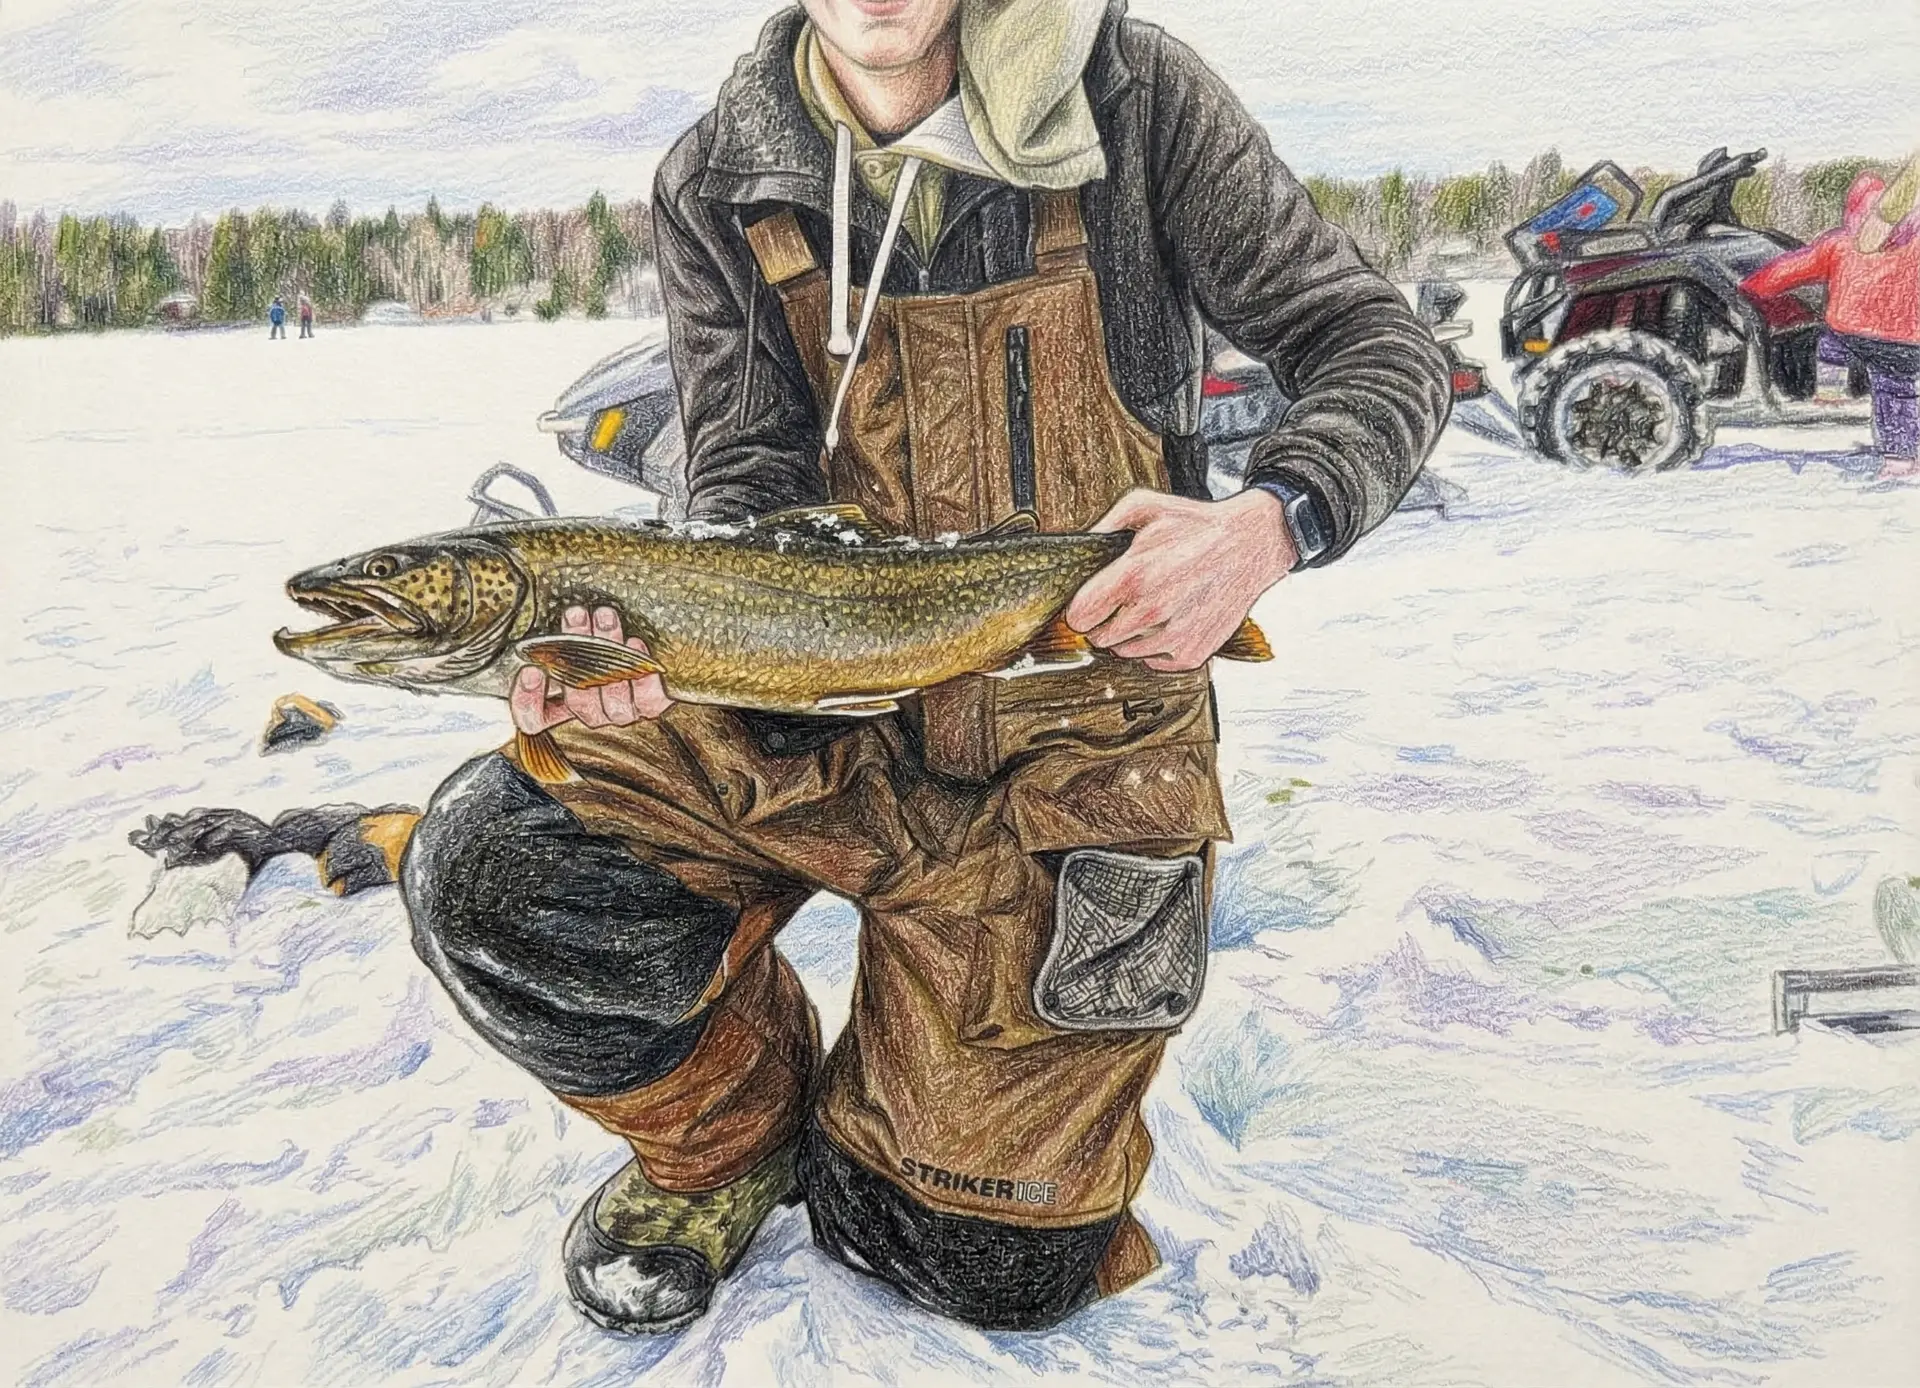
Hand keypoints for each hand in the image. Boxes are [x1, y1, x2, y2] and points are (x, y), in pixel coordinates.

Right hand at [509, 605, 670, 733]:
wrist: (657, 657)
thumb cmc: (605, 642)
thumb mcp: (575, 640)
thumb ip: (558, 641)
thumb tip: (553, 622)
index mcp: (563, 705)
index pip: (534, 720)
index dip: (528, 702)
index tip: (530, 671)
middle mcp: (592, 715)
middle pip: (578, 701)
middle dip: (574, 652)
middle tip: (575, 616)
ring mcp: (621, 714)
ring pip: (612, 697)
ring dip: (607, 651)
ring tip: (605, 617)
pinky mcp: (651, 707)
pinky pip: (647, 700)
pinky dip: (642, 674)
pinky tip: (635, 644)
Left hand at [1064, 489, 1296, 670]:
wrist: (1250, 544)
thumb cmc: (1196, 524)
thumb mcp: (1145, 505)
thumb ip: (1104, 524)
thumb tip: (1081, 547)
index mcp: (1134, 575)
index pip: (1079, 617)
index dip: (1080, 609)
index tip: (1091, 602)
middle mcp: (1153, 610)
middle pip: (1100, 638)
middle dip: (1103, 622)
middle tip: (1122, 603)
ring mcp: (1174, 635)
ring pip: (1124, 653)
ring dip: (1129, 635)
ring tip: (1151, 607)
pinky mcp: (1193, 653)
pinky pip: (1153, 662)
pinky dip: (1155, 648)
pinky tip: (1169, 621)